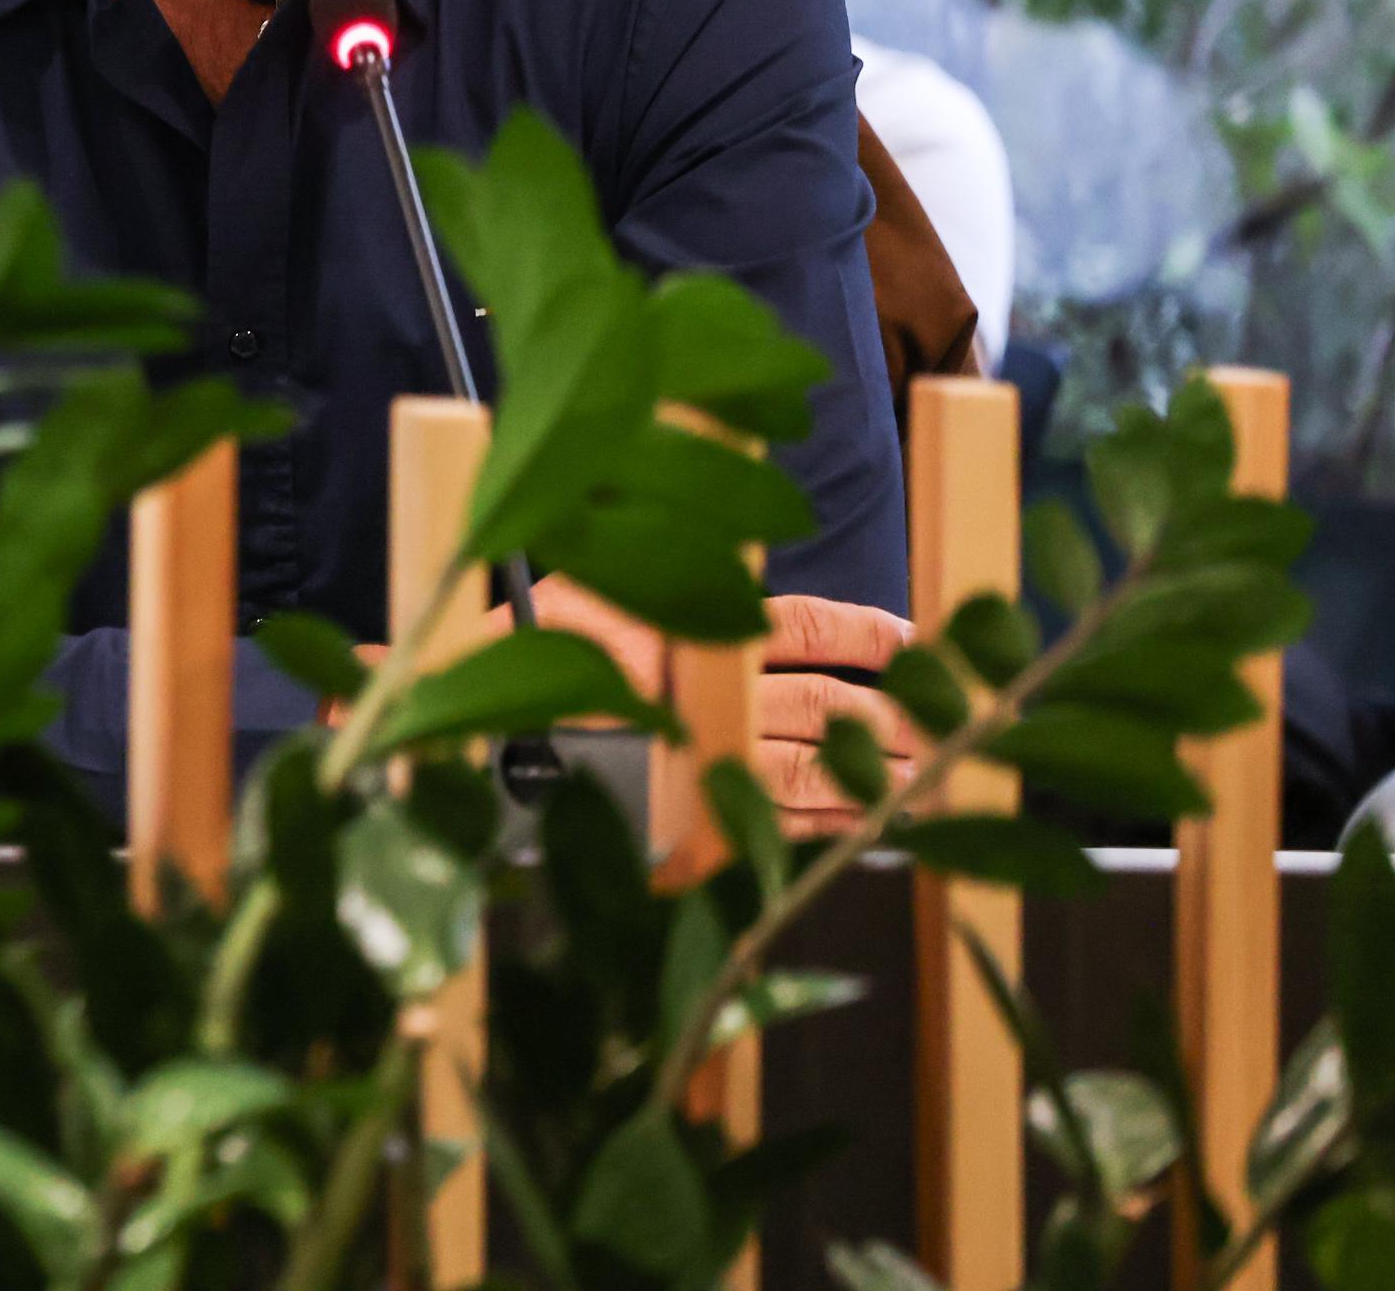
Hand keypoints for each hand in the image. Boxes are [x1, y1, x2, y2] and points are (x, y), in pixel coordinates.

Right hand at [478, 579, 921, 834]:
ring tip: (936, 782)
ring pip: (816, 769)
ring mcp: (697, 762)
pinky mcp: (686, 826)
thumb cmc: (524, 662)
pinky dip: (830, 827)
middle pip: (826, 705)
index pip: (806, 626)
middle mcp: (701, 693)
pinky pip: (781, 828)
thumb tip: (755, 600)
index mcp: (688, 629)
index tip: (916, 640)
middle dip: (897, 719)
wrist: (465, 745)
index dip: (870, 634)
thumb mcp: (590, 598)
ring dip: (883, 777)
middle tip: (956, 727)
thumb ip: (663, 592)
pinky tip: (870, 827)